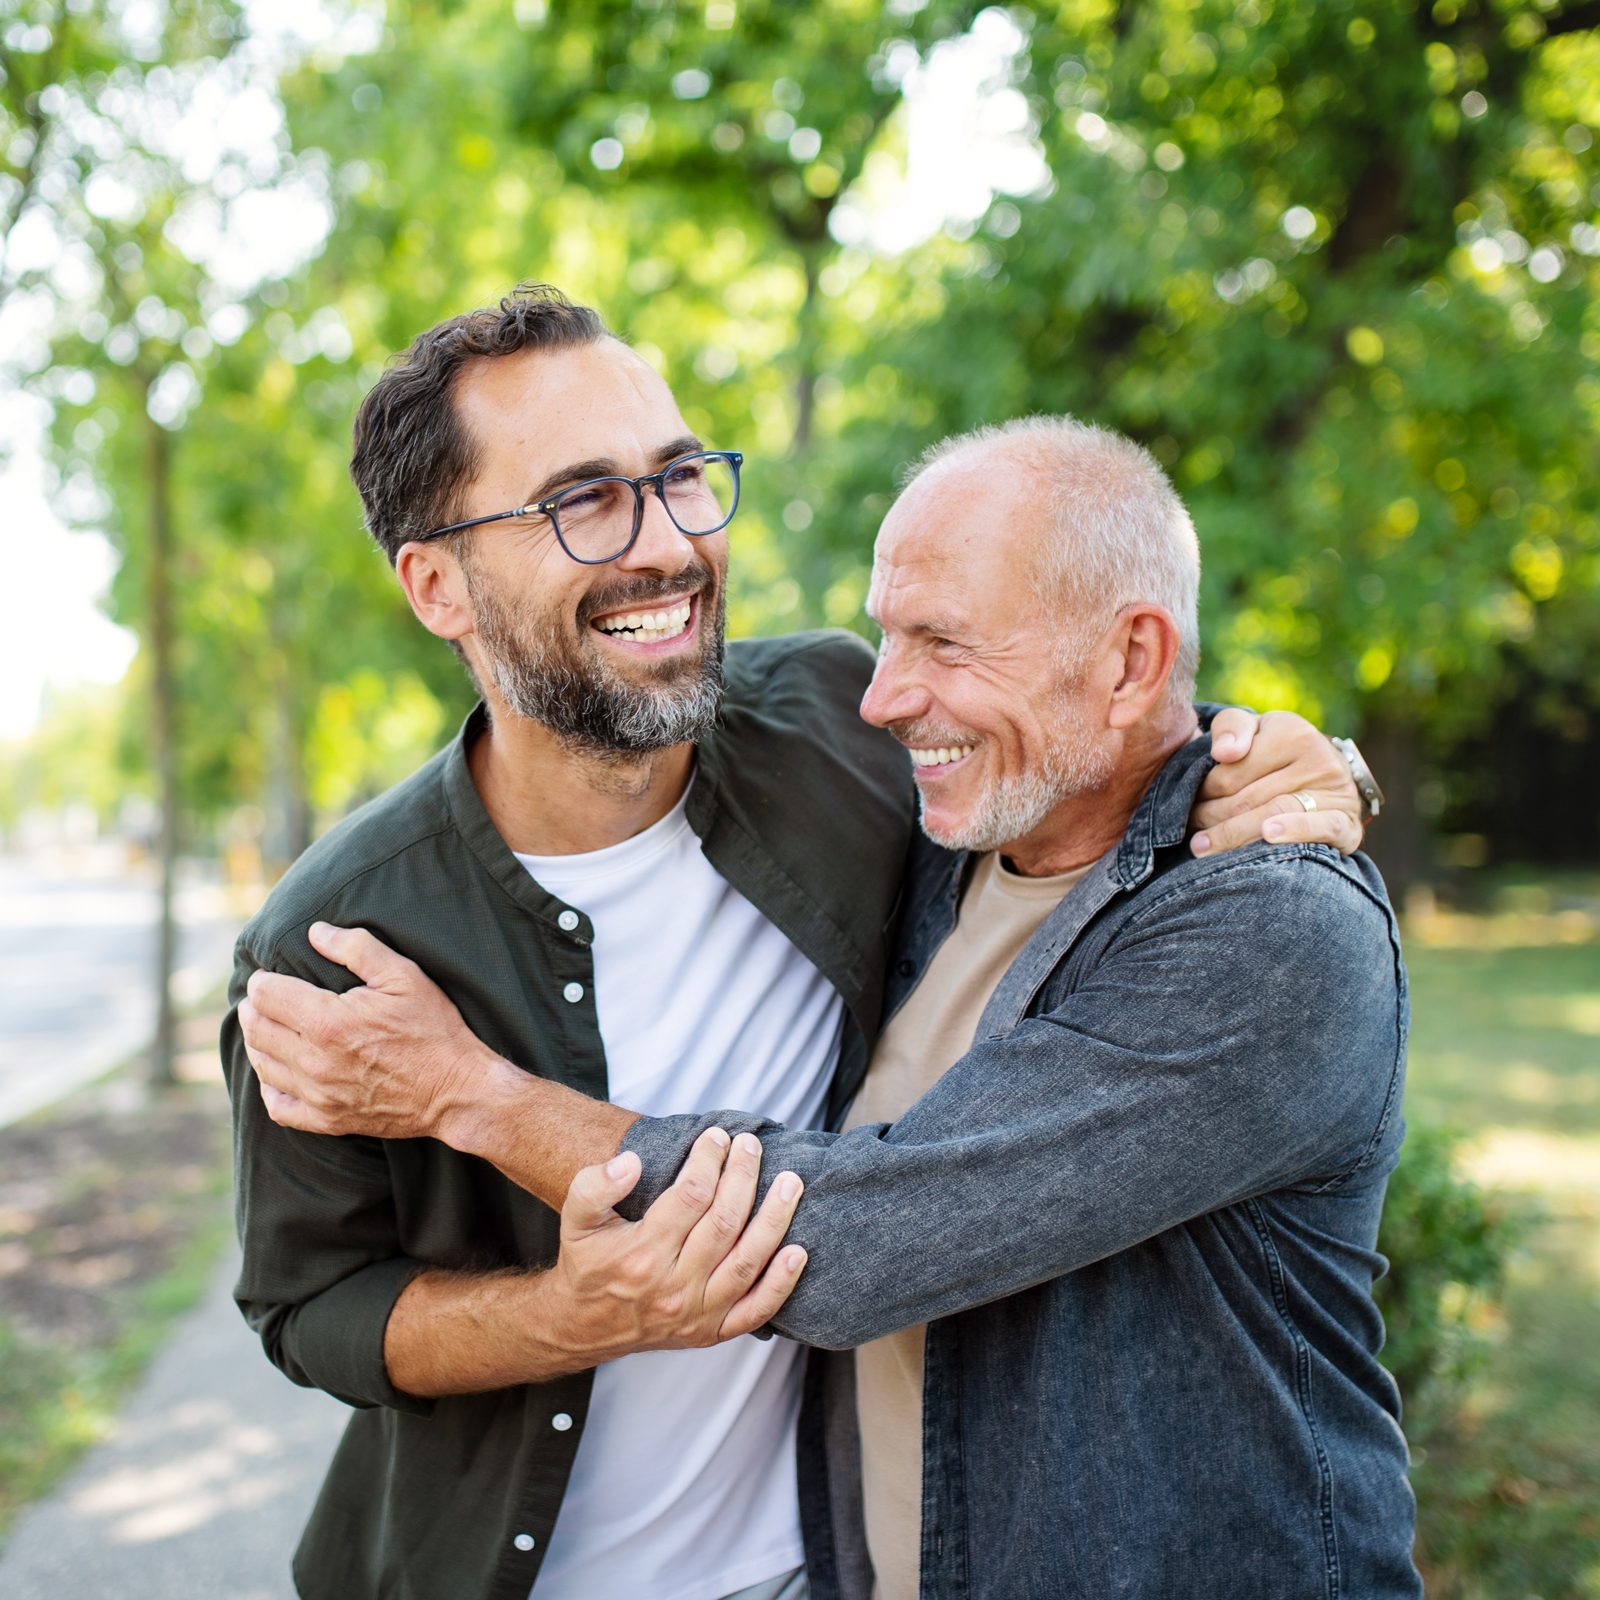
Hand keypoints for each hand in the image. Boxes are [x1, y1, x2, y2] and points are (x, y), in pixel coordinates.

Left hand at [240, 921, 497, 1139]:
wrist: (456, 1090)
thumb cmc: (433, 1029)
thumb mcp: (404, 976)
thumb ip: (357, 948)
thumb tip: (316, 932)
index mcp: (329, 1020)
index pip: (267, 994)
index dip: (264, 979)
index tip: (271, 974)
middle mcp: (314, 1060)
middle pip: (257, 1029)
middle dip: (254, 1007)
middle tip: (265, 997)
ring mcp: (318, 1094)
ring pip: (262, 1065)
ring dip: (258, 1041)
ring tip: (267, 1027)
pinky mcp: (326, 1119)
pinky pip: (277, 1106)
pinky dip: (269, 1086)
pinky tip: (278, 1072)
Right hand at [553, 1127, 807, 1355]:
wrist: (584, 1327)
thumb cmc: (587, 1263)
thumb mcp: (576, 1220)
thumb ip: (595, 1186)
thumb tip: (632, 1162)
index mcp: (641, 1254)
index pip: (691, 1196)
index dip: (709, 1160)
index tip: (717, 1136)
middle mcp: (673, 1286)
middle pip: (724, 1223)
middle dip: (744, 1177)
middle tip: (752, 1146)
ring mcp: (696, 1314)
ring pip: (747, 1261)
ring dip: (774, 1219)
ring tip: (791, 1183)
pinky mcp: (712, 1332)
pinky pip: (756, 1311)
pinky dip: (781, 1283)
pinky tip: (798, 1252)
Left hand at [1191, 708, 1363, 857]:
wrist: (1326, 774)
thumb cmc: (1275, 751)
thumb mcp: (1253, 730)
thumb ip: (1231, 728)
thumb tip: (1224, 753)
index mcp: (1291, 732)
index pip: (1232, 772)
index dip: (1203, 790)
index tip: (1189, 801)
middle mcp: (1318, 758)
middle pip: (1247, 798)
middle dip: (1211, 816)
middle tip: (1191, 829)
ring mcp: (1337, 791)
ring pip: (1272, 814)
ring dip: (1232, 835)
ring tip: (1202, 847)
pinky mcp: (1348, 822)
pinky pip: (1320, 828)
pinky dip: (1293, 831)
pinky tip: (1267, 836)